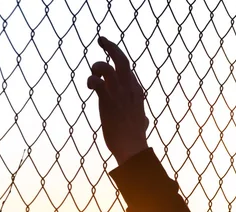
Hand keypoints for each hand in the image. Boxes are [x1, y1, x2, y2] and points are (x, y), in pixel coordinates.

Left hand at [87, 37, 149, 164]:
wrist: (133, 147)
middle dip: (111, 47)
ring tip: (92, 74)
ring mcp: (119, 94)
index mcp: (137, 91)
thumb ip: (142, 118)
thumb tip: (145, 122)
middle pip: (121, 59)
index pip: (128, 68)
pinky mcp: (108, 102)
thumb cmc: (136, 138)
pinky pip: (97, 82)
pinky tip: (90, 85)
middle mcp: (129, 89)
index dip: (117, 58)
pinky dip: (91, 79)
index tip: (110, 53)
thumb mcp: (142, 123)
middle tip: (101, 40)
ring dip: (96, 66)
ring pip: (106, 67)